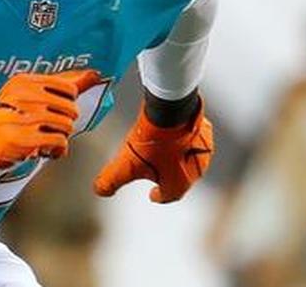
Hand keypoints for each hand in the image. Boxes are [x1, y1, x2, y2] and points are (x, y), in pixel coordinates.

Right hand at [0, 69, 102, 175]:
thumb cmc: (7, 117)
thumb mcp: (29, 95)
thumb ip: (62, 85)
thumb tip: (94, 74)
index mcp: (23, 81)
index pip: (67, 87)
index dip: (69, 102)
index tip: (58, 108)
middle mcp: (21, 96)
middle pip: (69, 108)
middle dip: (66, 121)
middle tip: (53, 126)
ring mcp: (21, 117)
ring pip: (66, 125)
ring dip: (61, 136)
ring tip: (49, 138)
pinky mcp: (23, 139)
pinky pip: (59, 141)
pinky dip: (58, 148)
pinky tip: (48, 148)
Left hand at [93, 97, 212, 202]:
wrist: (170, 111)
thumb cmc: (153, 141)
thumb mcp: (124, 165)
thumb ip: (111, 181)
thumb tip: (101, 190)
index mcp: (179, 184)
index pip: (170, 195)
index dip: (159, 195)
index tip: (153, 194)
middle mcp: (196, 171)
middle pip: (181, 178)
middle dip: (168, 176)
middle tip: (156, 172)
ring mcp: (202, 150)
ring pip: (190, 159)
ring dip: (178, 159)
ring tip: (163, 152)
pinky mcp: (204, 132)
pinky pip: (194, 140)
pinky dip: (185, 141)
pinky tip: (174, 134)